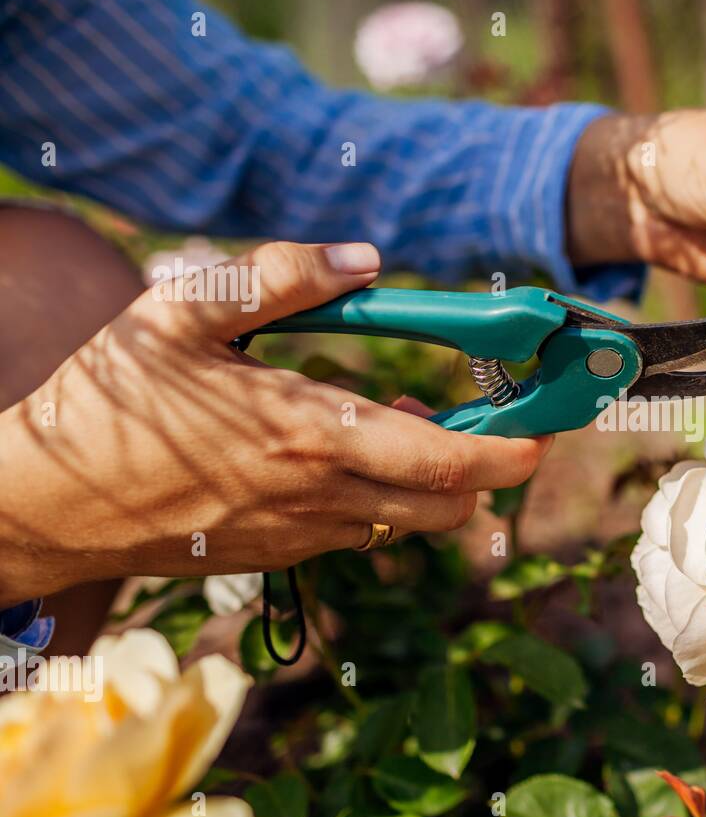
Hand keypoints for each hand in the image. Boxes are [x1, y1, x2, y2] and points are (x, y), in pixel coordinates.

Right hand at [0, 241, 548, 603]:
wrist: (44, 504)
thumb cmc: (109, 405)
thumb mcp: (183, 312)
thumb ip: (282, 275)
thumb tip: (365, 259)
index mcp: (310, 434)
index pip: (451, 463)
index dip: (514, 449)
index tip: (545, 426)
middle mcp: (321, 497)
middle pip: (452, 506)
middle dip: (489, 468)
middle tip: (485, 420)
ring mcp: (303, 536)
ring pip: (410, 521)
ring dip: (430, 481)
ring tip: (393, 423)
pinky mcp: (281, 557)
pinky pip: (361, 530)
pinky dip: (380, 496)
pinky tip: (337, 452)